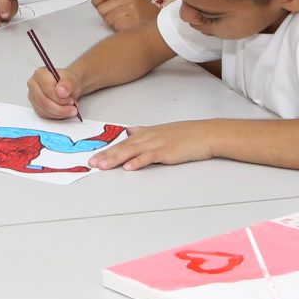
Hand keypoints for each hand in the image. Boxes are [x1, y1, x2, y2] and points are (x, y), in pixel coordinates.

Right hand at [27, 64, 80, 119]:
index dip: (60, 98)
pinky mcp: (36, 106)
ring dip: (60, 113)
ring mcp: (33, 96)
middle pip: (44, 102)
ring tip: (70, 109)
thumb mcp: (72, 80)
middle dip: (60, 108)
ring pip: (44, 110)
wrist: (68, 87)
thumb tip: (60, 91)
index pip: (47, 90)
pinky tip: (64, 111)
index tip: (71, 101)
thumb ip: (67, 84)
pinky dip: (57, 115)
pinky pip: (45, 115)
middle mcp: (34, 85)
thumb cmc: (68, 82)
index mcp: (40, 74)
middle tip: (72, 108)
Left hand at [90, 121, 212, 170]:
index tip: (94, 157)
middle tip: (91, 164)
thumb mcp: (162, 131)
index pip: (122, 143)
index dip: (107, 150)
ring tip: (102, 166)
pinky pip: (150, 157)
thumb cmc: (187, 134)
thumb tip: (131, 131)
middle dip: (106, 156)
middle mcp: (149, 137)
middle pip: (123, 147)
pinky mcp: (167, 152)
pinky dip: (139, 162)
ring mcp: (158, 144)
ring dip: (116, 159)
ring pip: (132, 152)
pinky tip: (129, 167)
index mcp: (146, 133)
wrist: (206, 134)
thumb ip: (144, 132)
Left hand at [93, 0, 157, 32]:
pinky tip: (128, 28)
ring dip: (113, 24)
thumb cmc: (145, 16)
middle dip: (106, 15)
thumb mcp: (132, 0)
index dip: (97, 1)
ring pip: (107, 18)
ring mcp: (130, 9)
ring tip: (126, 23)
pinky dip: (119, 30)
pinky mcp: (131, 21)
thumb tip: (96, 1)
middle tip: (119, 18)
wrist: (162, 27)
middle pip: (101, 8)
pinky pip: (114, 26)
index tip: (98, 5)